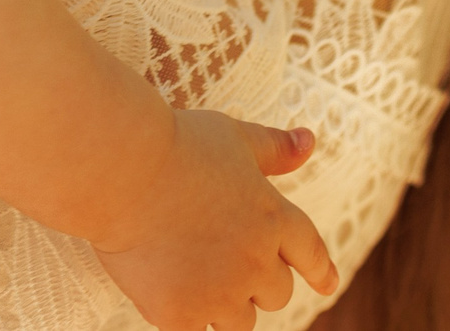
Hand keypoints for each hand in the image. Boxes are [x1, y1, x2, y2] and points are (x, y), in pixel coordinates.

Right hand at [93, 112, 337, 330]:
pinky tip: (166, 296)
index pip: (310, 253)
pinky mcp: (180, 313)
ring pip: (240, 322)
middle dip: (257, 281)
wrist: (122, 169)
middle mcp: (256, 261)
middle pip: (277, 294)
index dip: (320, 271)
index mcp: (274, 217)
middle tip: (219, 257)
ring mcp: (219, 292)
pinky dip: (183, 317)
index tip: (327, 284)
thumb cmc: (175, 144)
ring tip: (192, 276)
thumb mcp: (233, 137)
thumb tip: (309, 140)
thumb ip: (273, 148)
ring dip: (223, 306)